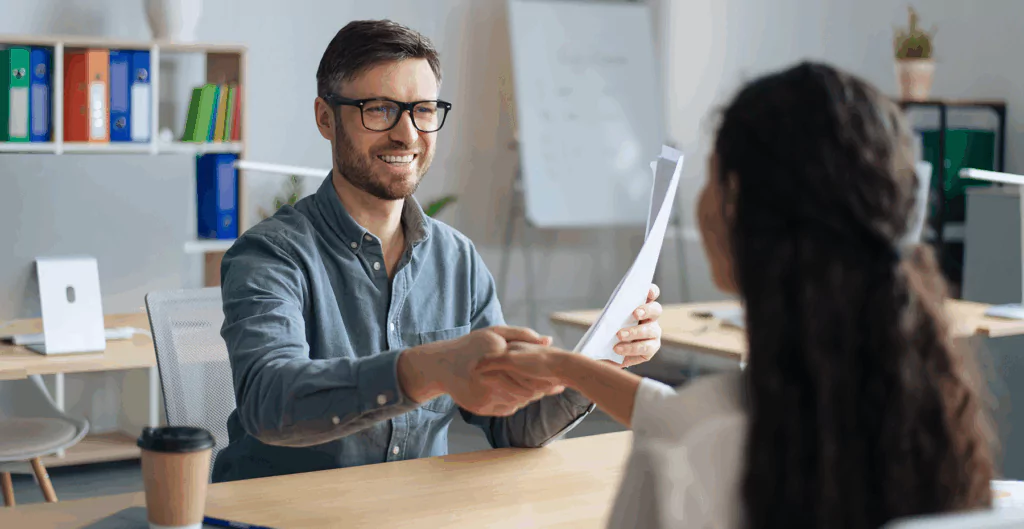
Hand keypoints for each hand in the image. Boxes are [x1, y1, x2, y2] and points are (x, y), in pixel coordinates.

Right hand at [419, 326, 564, 416]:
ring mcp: (484, 395)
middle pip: (526, 390)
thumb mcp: (495, 332)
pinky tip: (518, 395)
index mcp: (498, 357)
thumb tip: (548, 340)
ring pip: (518, 401)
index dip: (545, 378)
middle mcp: (491, 378)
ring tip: (537, 390)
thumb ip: (522, 335)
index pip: (530, 373)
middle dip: (541, 390)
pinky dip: (515, 403)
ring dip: (529, 397)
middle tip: (553, 387)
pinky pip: (506, 409)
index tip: (555, 378)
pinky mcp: (480, 407)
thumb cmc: (471, 346)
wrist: (442, 366)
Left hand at [613, 283, 662, 367]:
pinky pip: (645, 349)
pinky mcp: (651, 348)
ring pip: (651, 330)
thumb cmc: (610, 330)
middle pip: (656, 310)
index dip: (651, 291)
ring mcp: (654, 333)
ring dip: (635, 332)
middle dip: (646, 310)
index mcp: (642, 305)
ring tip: (619, 336)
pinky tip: (619, 350)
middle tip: (635, 314)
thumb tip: (608, 315)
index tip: (647, 291)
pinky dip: (631, 349)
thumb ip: (612, 314)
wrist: (607, 351)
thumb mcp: (609, 319)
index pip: (652, 293)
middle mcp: (652, 318)